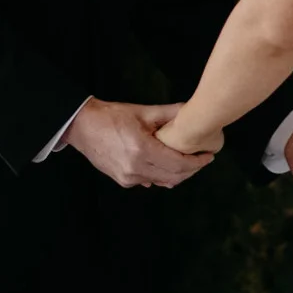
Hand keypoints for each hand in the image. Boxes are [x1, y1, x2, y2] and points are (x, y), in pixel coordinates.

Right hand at [72, 100, 211, 187]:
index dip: (197, 162)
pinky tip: (168, 167)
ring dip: (178, 174)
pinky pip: (149, 181)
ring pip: (163, 182)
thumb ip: (169, 113)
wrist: (83, 126)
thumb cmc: (111, 116)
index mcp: (142, 149)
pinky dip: (162, 176)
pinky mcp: (123, 180)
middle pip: (174, 176)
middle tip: (202, 160)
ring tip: (189, 163)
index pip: (178, 163)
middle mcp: (136, 168)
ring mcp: (128, 177)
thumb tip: (192, 110)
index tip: (209, 156)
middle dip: (192, 170)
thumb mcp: (142, 112)